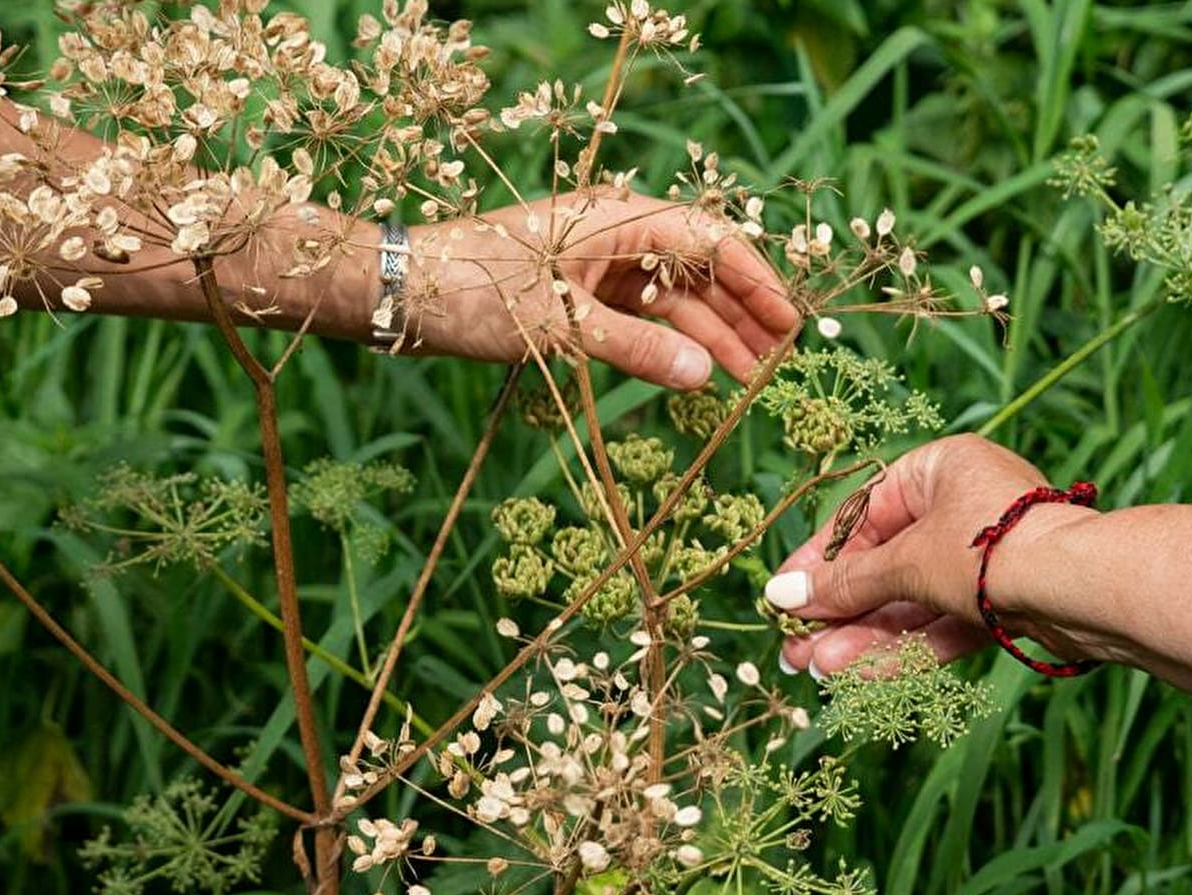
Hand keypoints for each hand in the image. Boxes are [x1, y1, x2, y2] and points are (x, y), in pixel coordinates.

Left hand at [406, 191, 795, 387]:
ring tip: (754, 378)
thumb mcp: (558, 325)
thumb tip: (705, 374)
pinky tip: (702, 371)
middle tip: (783, 360)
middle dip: (743, 313)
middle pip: (700, 270)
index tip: (790, 322)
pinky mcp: (584, 294)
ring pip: (675, 298)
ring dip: (713, 334)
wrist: (401, 293)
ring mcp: (602, 265)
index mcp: (616, 219)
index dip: (755, 281)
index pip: (708, 242)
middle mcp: (617, 235)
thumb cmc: (472, 291)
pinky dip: (672, 343)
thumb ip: (634, 349)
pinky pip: (644, 317)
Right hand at [765, 434, 1097, 677]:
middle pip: (884, 563)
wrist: (1082, 591)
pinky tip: (861, 674)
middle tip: (795, 648)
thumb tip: (782, 595)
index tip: (785, 597)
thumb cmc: (989, 550)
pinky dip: (904, 646)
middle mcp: (962, 507)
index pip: (862, 513)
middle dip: (839, 610)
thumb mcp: (906, 563)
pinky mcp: (1003, 603)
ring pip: (910, 599)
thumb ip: (846, 583)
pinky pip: (942, 623)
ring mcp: (984, 558)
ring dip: (864, 635)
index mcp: (940, 469)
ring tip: (817, 669)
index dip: (820, 560)